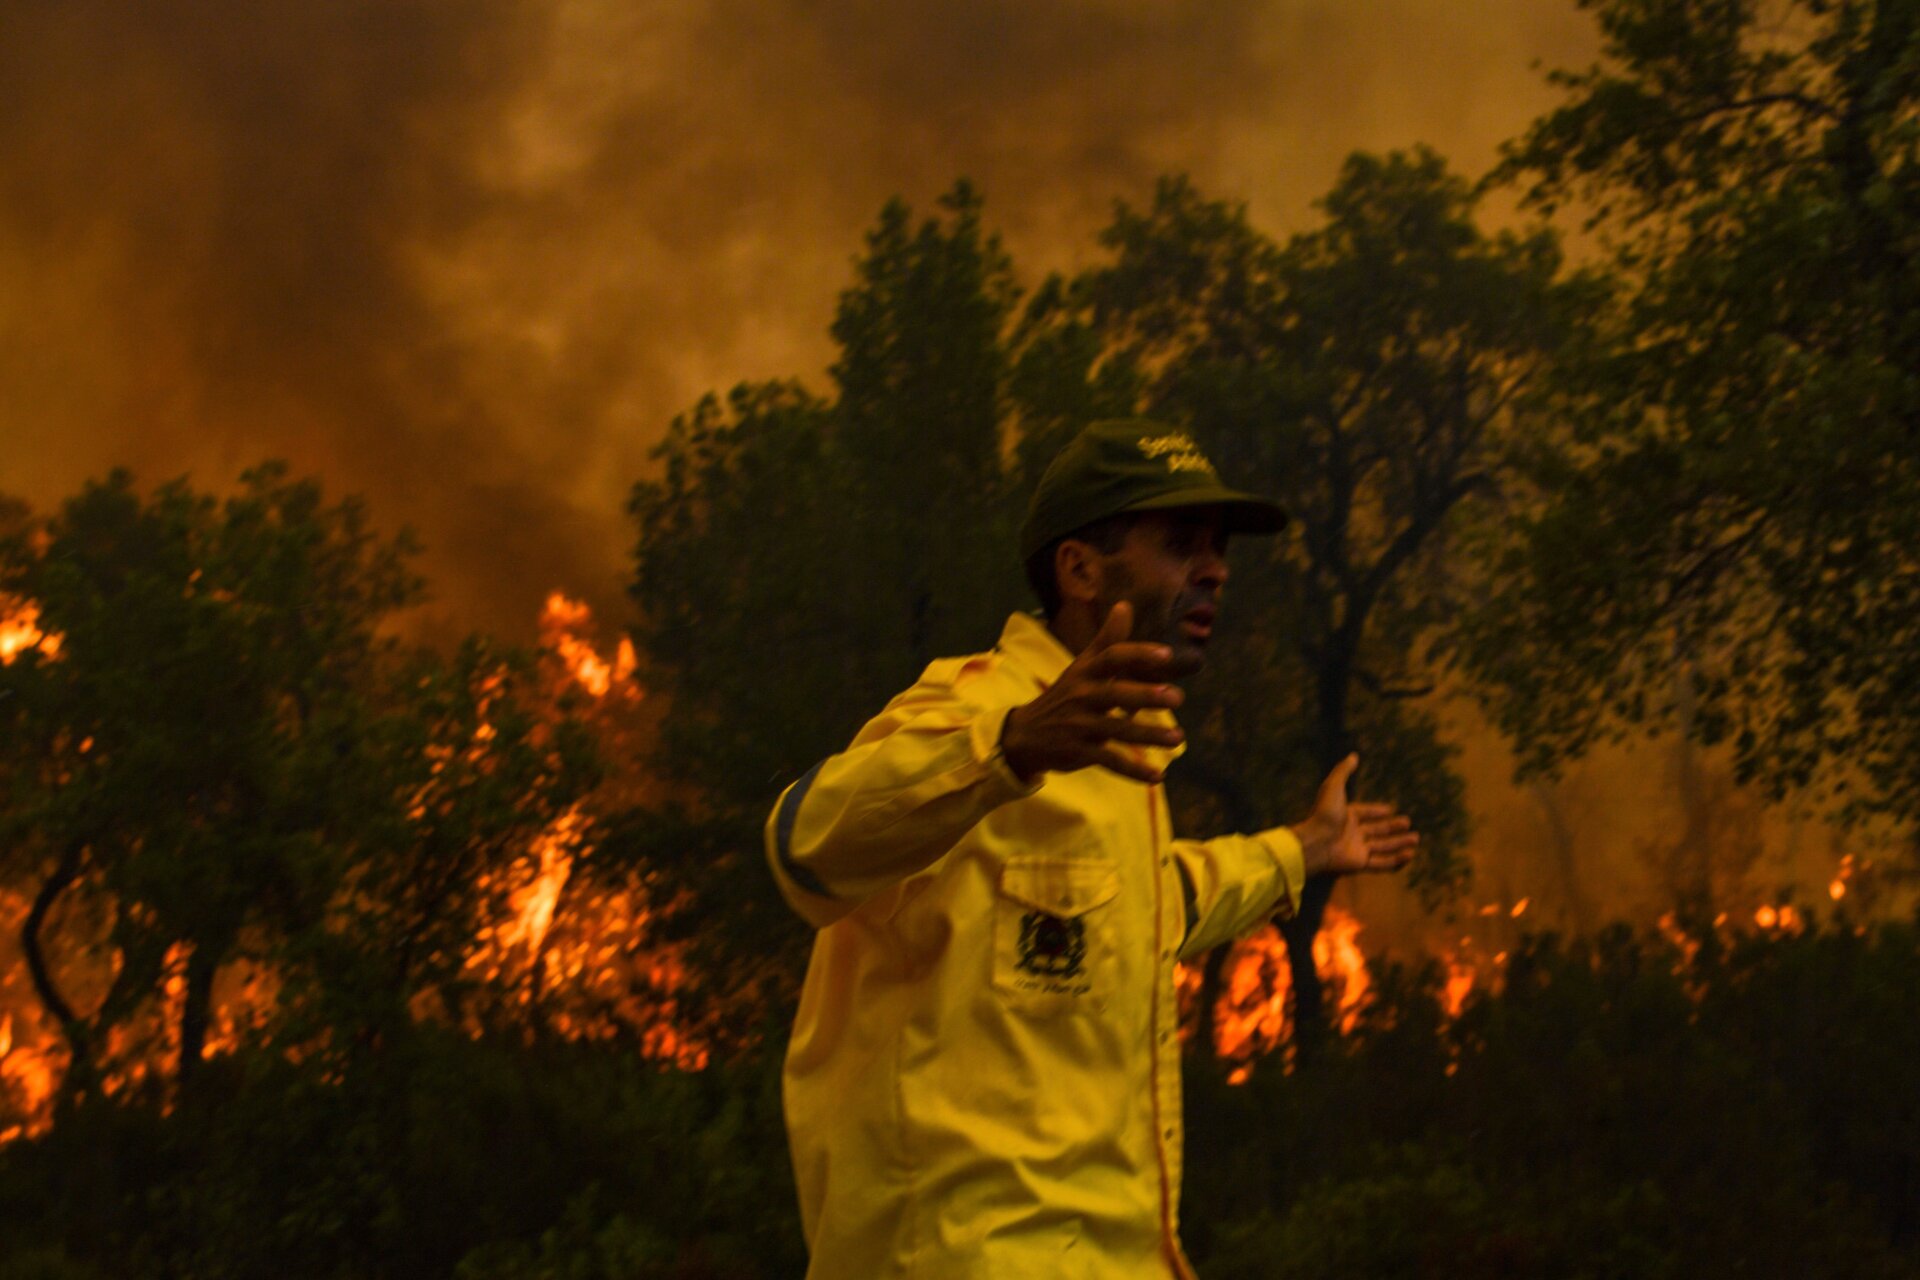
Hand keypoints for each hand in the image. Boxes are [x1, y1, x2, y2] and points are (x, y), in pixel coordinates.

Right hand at [1000, 602, 1187, 784]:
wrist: (1025, 734)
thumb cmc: (1064, 696)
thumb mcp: (1082, 666)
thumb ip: (1107, 640)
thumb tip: (1125, 605)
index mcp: (1085, 672)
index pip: (1111, 657)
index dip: (1138, 654)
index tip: (1166, 654)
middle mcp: (1083, 697)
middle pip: (1115, 694)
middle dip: (1145, 695)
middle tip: (1177, 697)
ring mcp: (1080, 726)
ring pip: (1117, 731)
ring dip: (1149, 735)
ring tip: (1178, 739)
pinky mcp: (1080, 752)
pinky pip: (1110, 762)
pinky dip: (1134, 771)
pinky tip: (1157, 776)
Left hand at [1291, 753, 1418, 877]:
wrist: (1316, 841)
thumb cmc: (1324, 813)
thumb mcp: (1333, 786)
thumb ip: (1343, 771)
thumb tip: (1353, 755)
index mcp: (1345, 816)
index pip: (1364, 813)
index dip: (1376, 811)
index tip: (1390, 809)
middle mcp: (1351, 833)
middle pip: (1376, 830)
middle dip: (1392, 827)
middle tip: (1408, 823)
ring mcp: (1356, 849)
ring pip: (1382, 846)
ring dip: (1399, 843)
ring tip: (1416, 839)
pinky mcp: (1360, 864)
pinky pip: (1381, 863)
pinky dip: (1396, 860)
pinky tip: (1410, 855)